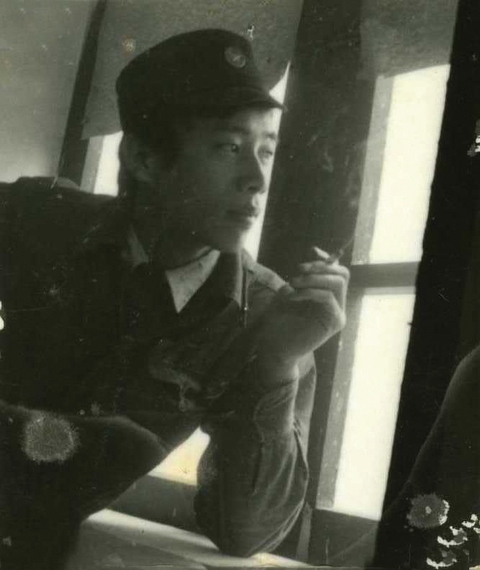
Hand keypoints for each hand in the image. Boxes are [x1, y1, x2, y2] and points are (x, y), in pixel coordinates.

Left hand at [255, 248, 348, 374]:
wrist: (274, 347)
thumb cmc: (279, 320)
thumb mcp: (290, 289)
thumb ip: (304, 273)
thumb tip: (315, 249)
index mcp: (328, 296)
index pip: (337, 271)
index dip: (326, 259)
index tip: (311, 251)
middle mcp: (337, 305)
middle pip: (342, 274)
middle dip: (320, 267)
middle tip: (297, 270)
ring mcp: (338, 314)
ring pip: (337, 283)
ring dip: (313, 278)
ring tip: (293, 283)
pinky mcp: (334, 322)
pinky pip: (327, 297)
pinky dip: (308, 291)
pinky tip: (292, 295)